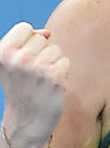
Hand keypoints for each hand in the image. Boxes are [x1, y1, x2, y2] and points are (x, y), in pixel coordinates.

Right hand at [0, 23, 68, 146]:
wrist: (27, 120)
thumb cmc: (21, 87)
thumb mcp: (11, 63)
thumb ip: (25, 41)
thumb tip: (47, 32)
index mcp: (1, 53)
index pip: (24, 27)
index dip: (28, 41)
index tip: (23, 60)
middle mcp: (17, 59)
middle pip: (42, 39)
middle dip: (41, 53)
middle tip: (32, 74)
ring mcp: (37, 68)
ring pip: (56, 50)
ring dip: (52, 63)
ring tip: (41, 80)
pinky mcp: (55, 77)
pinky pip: (65, 62)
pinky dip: (61, 72)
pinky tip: (50, 86)